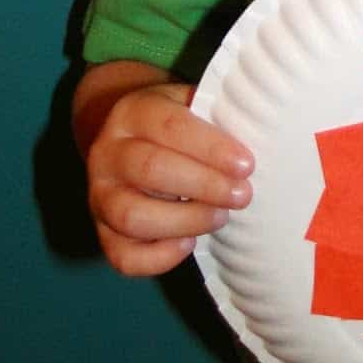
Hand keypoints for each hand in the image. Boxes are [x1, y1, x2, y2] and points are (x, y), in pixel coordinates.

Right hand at [78, 65, 253, 275]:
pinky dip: (158, 257)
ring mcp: (99, 194)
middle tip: (242, 195)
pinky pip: (122, 256)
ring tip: (220, 217)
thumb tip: (264, 133)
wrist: (124, 137)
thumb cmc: (173, 124)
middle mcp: (108, 152)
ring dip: (185, 220)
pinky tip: (189, 243)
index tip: (246, 164)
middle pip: (150, 170)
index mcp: (133, 112)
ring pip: (132, 215)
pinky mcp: (101, 231)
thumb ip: (216, 116)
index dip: (210, 147)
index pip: (170, 126)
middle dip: (204, 185)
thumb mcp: (189, 105)